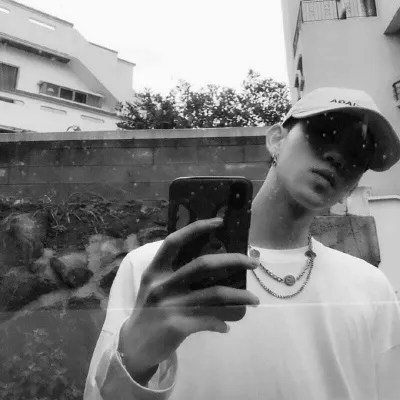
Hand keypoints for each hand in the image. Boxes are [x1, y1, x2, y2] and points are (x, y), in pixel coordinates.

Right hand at [119, 217, 259, 383]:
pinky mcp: (177, 326)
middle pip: (203, 265)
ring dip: (239, 296)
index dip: (196, 228)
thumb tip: (214, 263)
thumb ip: (175, 273)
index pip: (175, 241)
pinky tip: (226, 326)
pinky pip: (209, 320)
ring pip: (214, 294)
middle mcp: (162, 284)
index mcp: (155, 270)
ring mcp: (170, 305)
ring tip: (255, 300)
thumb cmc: (150, 311)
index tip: (219, 222)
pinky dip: (221, 323)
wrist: (133, 346)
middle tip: (253, 263)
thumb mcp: (155, 286)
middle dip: (233, 260)